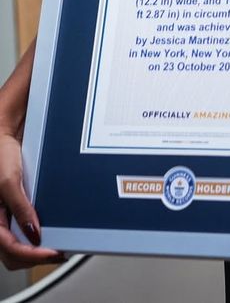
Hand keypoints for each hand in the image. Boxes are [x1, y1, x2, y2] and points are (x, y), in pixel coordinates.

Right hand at [0, 133, 62, 269]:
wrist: (7, 136)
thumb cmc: (0, 155)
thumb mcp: (8, 181)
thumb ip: (20, 208)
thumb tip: (34, 235)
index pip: (10, 249)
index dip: (32, 255)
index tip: (54, 253)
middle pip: (15, 254)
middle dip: (37, 257)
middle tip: (60, 253)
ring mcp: (8, 218)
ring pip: (21, 245)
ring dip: (39, 248)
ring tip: (59, 244)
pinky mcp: (18, 209)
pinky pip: (27, 229)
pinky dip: (40, 234)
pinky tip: (52, 230)